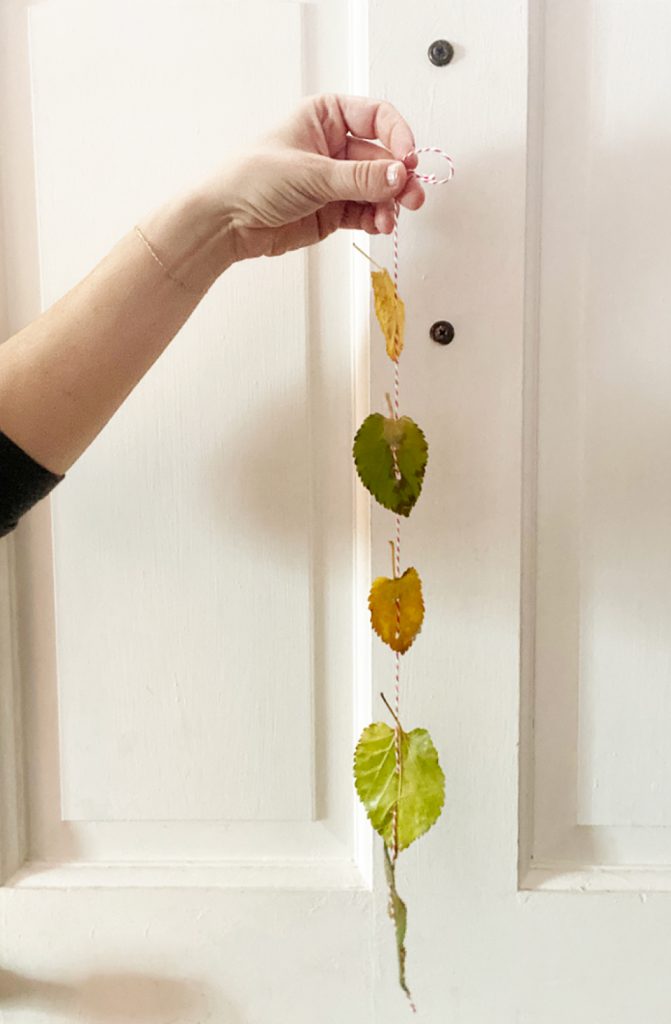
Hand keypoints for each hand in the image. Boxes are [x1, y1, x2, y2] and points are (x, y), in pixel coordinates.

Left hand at [202, 93, 425, 262]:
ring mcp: (335, 180)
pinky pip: (365, 212)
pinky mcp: (333, 211)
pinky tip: (378, 224)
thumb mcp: (310, 172)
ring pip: (377, 188)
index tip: (408, 158)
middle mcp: (333, 146)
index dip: (397, 136)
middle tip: (411, 195)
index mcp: (325, 116)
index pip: (376, 117)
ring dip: (389, 203)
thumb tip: (398, 175)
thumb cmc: (251, 179)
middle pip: (382, 158)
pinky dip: (375, 218)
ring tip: (389, 218)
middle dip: (398, 178)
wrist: (226, 222)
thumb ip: (359, 178)